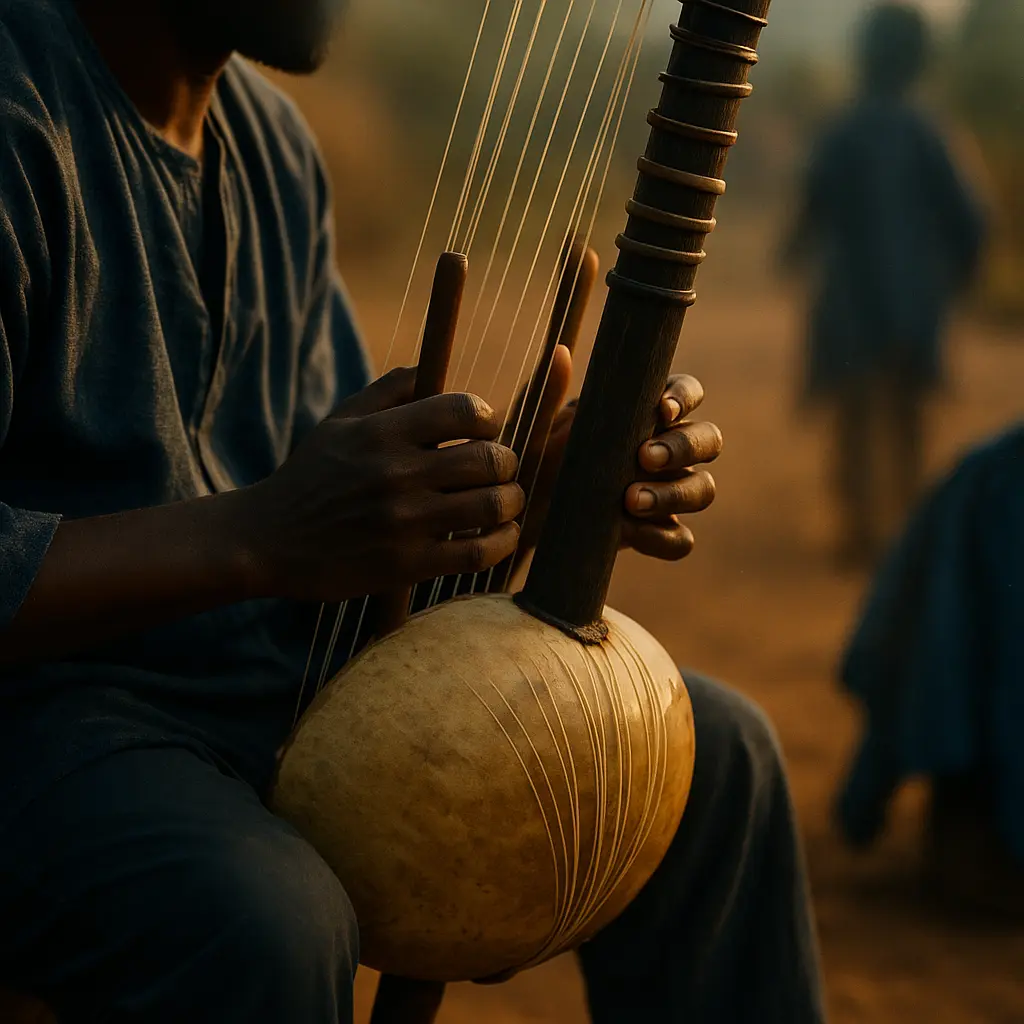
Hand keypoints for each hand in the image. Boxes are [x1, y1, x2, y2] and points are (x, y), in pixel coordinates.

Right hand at [241, 368, 523, 601]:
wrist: (266, 541)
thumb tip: (432, 368)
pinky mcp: (407, 565)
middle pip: (489, 459)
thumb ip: (388, 391)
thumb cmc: (308, 477)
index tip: (486, 431)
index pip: (465, 411)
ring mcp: (404, 523)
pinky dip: (501, 542)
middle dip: (506, 462)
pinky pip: (477, 553)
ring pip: (491, 505)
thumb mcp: (339, 421)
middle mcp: (397, 474)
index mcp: (383, 434)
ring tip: (506, 500)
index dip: (489, 419)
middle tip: (501, 469)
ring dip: (510, 501)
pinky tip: (500, 535)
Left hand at [518, 351, 721, 562]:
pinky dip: (661, 537)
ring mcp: (666, 492)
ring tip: (630, 500)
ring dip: (676, 494)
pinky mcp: (655, 532)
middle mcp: (667, 448)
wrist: (518, 511)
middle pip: (709, 440)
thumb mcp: (534, 425)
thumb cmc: (534, 454)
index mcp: (646, 411)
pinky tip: (628, 531)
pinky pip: (680, 540)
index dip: (685, 397)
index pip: (688, 392)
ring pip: (703, 489)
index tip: (660, 410)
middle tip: (644, 457)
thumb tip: (561, 353)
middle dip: (685, 447)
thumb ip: (547, 391)